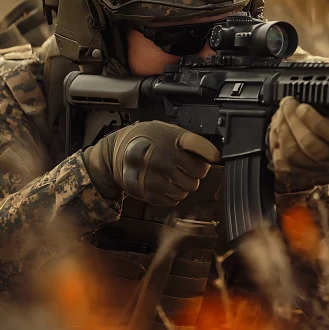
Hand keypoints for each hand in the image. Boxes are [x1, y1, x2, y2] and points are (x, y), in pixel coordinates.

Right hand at [83, 121, 220, 205]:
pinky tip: (163, 182)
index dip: (210, 154)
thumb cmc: (146, 141)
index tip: (212, 157)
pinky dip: (173, 193)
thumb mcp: (166, 130)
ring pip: (189, 188)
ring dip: (184, 183)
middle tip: (186, 166)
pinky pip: (175, 199)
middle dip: (196, 171)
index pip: (202, 148)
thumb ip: (188, 141)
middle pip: (199, 172)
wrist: (116, 154)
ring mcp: (156, 176)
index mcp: (171, 138)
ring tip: (171, 173)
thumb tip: (212, 154)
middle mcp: (164, 157)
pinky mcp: (150, 193)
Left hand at [268, 97, 328, 191]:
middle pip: (313, 148)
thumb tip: (315, 90)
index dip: (317, 123)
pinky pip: (284, 167)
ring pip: (295, 157)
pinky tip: (278, 133)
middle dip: (293, 122)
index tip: (302, 107)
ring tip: (280, 115)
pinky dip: (276, 147)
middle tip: (287, 104)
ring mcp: (325, 173)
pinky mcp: (307, 180)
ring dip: (282, 131)